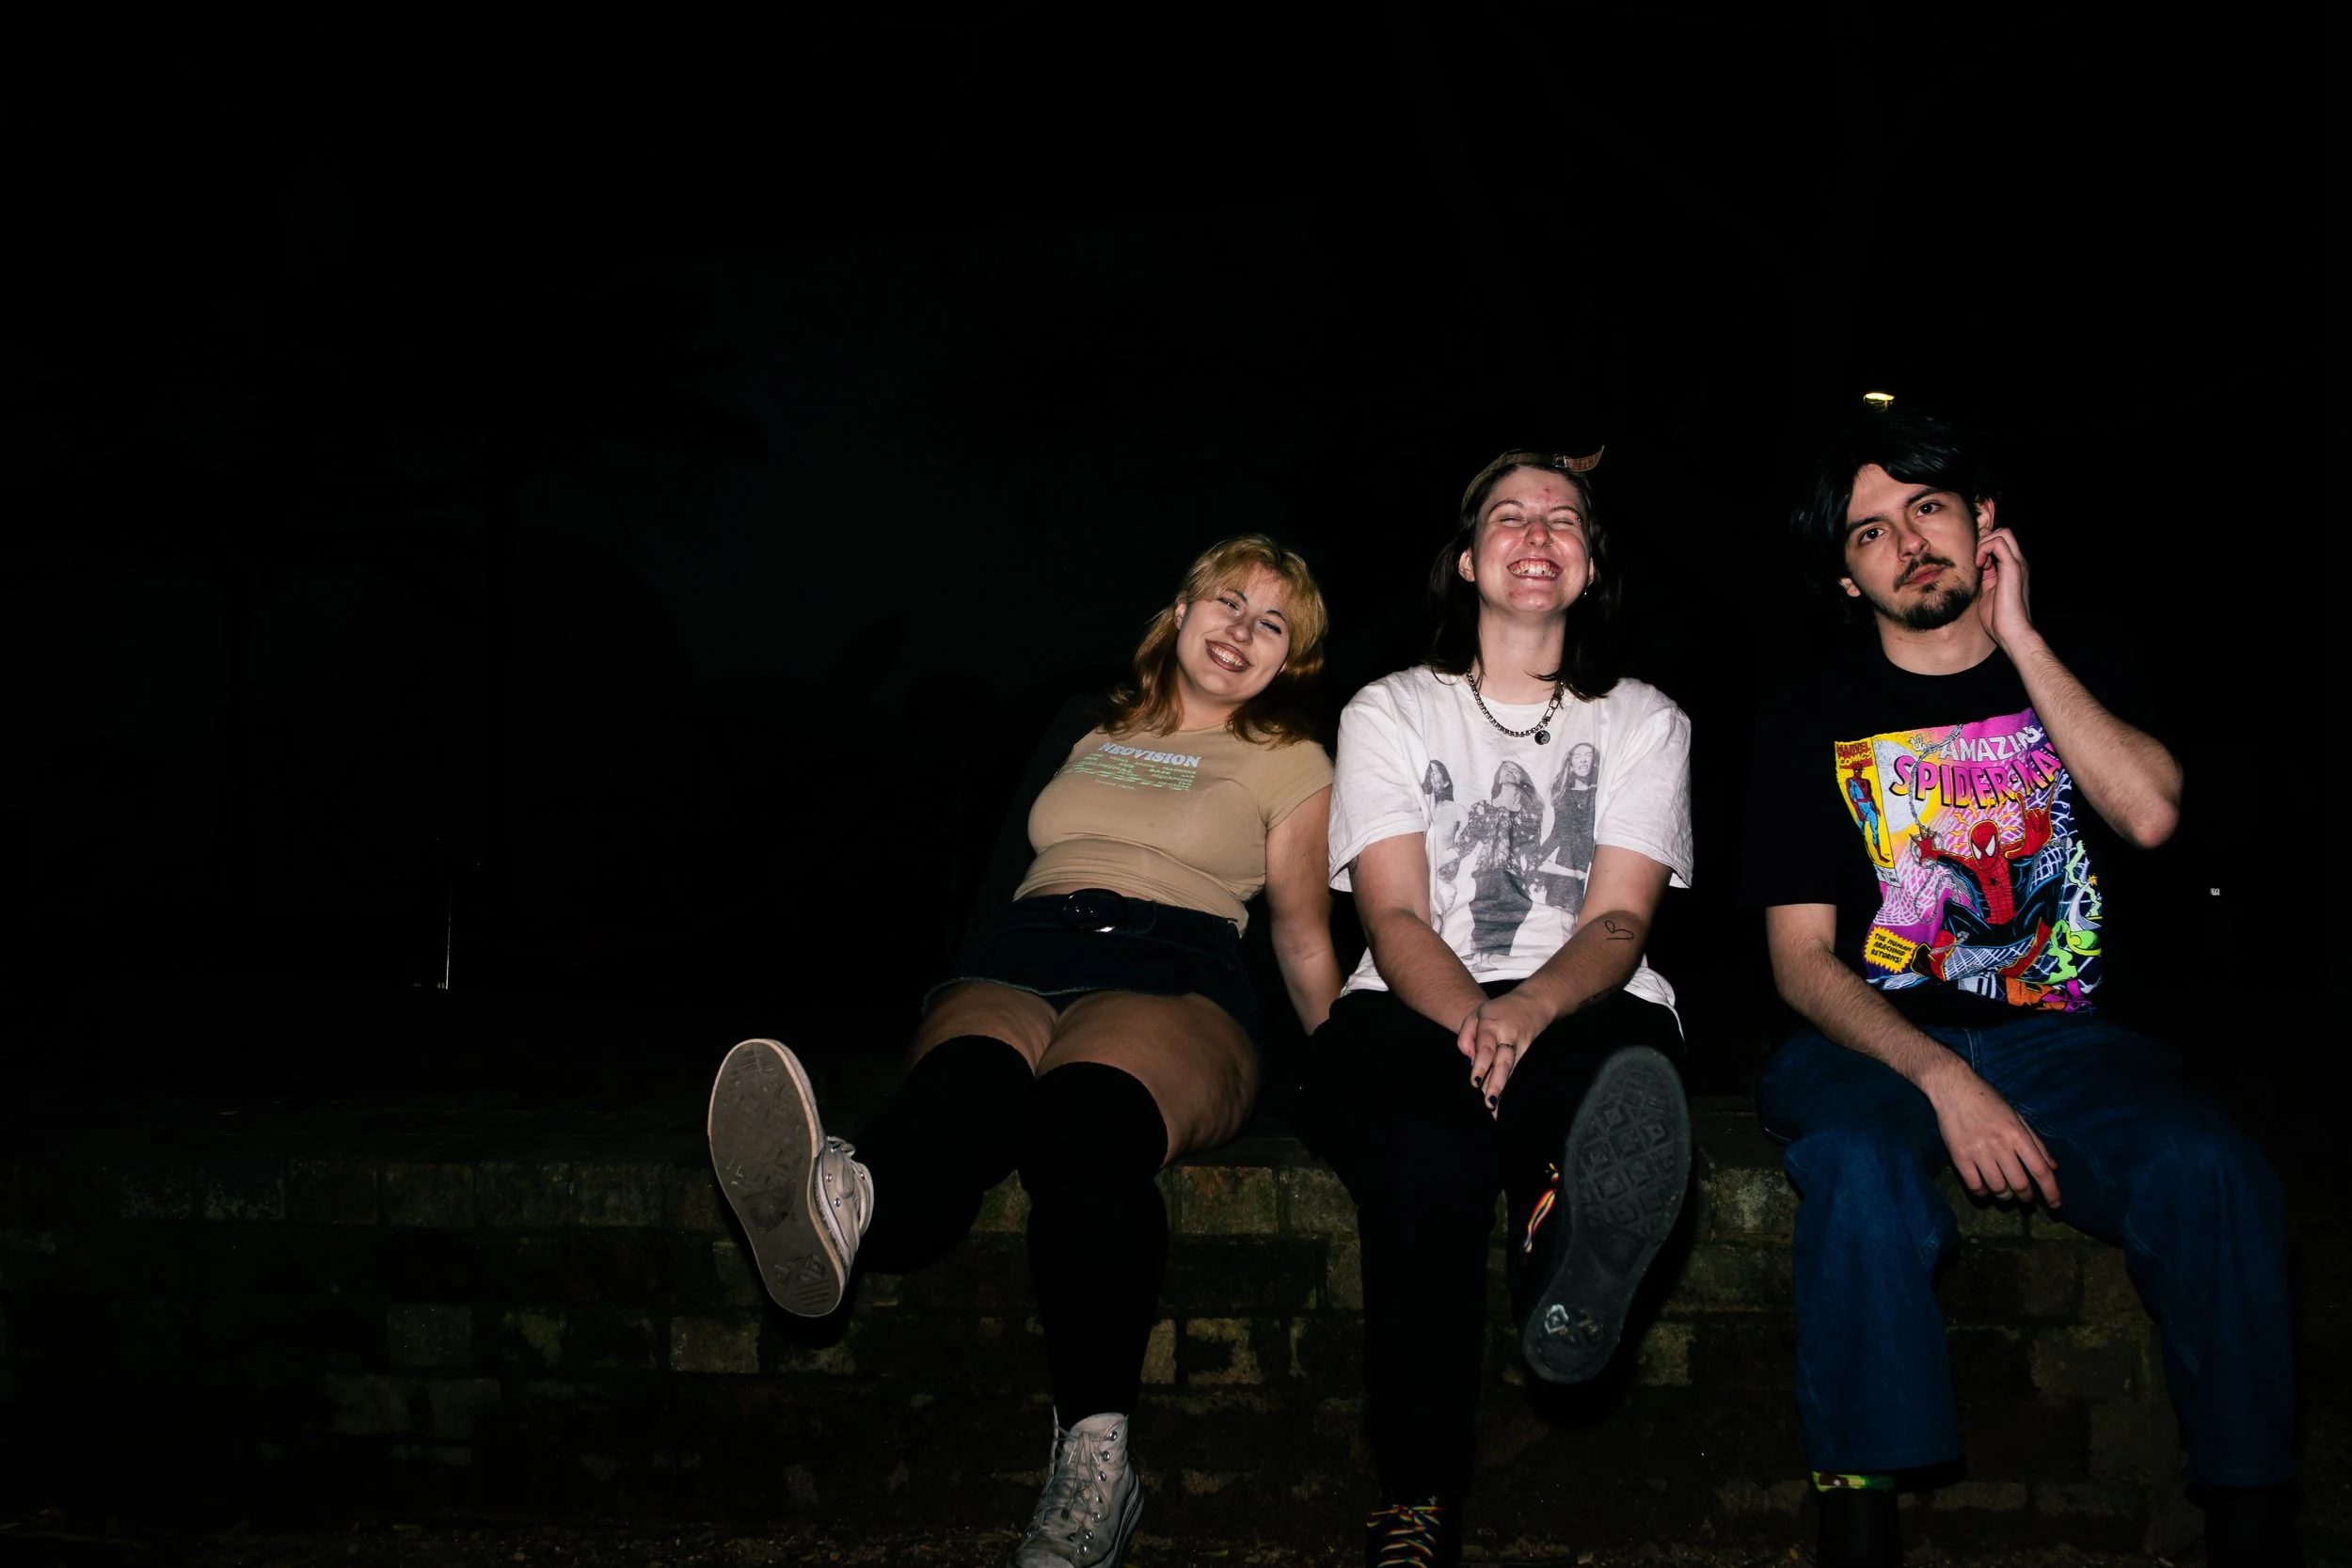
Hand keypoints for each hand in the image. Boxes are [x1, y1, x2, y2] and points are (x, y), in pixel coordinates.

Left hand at [1456, 987, 1558, 1115]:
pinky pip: (1515, 1075)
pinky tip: (1502, 1108)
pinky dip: (1509, 1091)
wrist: (1533, 1004)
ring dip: (1503, 1091)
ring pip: (1511, 1072)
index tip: (1475, 1082)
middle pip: (1503, 1063)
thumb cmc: (1498, 1011)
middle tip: (1488, 1102)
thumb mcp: (1476, 1014)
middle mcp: (1508, 1038)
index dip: (1482, 1066)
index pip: (1486, 1048)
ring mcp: (1520, 1048)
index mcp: (1491, 1026)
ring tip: (1494, 1111)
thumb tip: (1469, 1060)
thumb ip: (1466, 1036)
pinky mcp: (1526, 1056)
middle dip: (1496, 1083)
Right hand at [1921, 1056, 2061, 1206]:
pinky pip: (1974, 1185)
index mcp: (2017, 1135)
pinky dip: (1982, 1193)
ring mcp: (1978, 1151)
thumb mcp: (2018, 1117)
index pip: (2040, 1170)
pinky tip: (1985, 1190)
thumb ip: (2036, 1143)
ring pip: (1998, 1188)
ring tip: (2005, 1194)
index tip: (2056, 1205)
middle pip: (2020, 1184)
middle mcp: (2000, 1145)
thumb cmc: (1989, 1100)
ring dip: (2005, 1197)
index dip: (2051, 1191)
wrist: (1954, 1088)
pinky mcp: (1959, 1156)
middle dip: (2026, 1197)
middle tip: (2026, 1198)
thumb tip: (2053, 1168)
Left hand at [1973, 527, 2035, 651]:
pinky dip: (1985, 549)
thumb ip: (1985, 577)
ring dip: (1984, 543)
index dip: (1984, 546)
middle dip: (1984, 540)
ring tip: (1978, 563)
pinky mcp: (2013, 568)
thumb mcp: (1988, 592)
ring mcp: (2017, 564)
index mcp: (2012, 568)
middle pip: (2004, 532)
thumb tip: (1977, 566)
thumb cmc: (1998, 618)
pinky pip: (1999, 543)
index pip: (2001, 542)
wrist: (2011, 632)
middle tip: (1976, 560)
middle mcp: (2018, 563)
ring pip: (2003, 533)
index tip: (1975, 563)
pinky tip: (1980, 565)